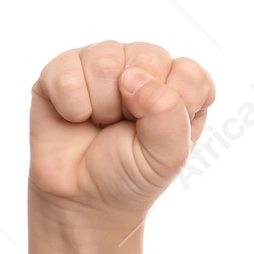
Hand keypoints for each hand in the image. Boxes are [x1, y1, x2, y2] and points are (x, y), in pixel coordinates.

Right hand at [29, 40, 214, 230]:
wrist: (84, 197)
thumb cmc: (132, 174)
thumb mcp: (167, 156)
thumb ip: (167, 114)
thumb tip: (133, 77)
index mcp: (179, 89)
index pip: (190, 73)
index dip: (174, 105)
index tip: (157, 132)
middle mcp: (143, 69)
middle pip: (150, 56)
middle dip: (137, 105)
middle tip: (125, 128)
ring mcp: (102, 65)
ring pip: (106, 59)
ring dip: (102, 105)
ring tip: (100, 123)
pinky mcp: (63, 70)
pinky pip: (66, 72)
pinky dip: (72, 106)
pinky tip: (74, 118)